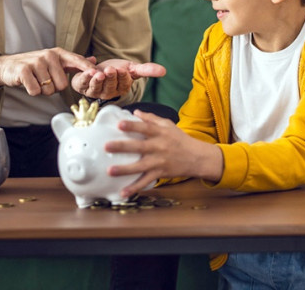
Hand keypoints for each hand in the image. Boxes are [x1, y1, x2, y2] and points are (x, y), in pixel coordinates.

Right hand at [0, 48, 95, 95]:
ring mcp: (36, 62)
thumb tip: (94, 61)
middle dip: (54, 88)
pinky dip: (32, 91)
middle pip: (62, 85)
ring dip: (42, 90)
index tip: (97, 74)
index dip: (87, 69)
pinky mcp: (24, 71)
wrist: (7, 66)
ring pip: (49, 90)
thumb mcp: (54, 61)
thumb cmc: (34, 66)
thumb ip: (73, 62)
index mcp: (58, 53)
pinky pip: (36, 91)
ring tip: (35, 81)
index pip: (77, 61)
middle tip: (44, 81)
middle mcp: (48, 55)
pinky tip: (27, 83)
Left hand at [70, 59, 165, 100]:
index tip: (122, 69)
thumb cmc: (115, 70)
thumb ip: (146, 70)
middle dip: (111, 77)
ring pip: (97, 87)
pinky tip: (88, 71)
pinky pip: (84, 84)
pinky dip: (85, 78)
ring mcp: (96, 91)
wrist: (97, 69)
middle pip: (110, 86)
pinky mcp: (83, 87)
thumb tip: (164, 71)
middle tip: (111, 69)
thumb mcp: (131, 68)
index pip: (123, 83)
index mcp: (122, 88)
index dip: (122, 76)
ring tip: (98, 73)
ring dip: (97, 80)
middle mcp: (109, 92)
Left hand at [104, 110, 221, 198]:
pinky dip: (135, 188)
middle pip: (139, 147)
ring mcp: (159, 162)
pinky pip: (146, 182)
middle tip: (107, 146)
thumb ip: (151, 119)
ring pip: (140, 167)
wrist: (197, 158)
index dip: (132, 126)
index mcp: (160, 133)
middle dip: (122, 147)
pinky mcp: (160, 174)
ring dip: (125, 169)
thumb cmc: (180, 139)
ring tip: (110, 171)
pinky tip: (123, 193)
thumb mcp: (168, 125)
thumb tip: (135, 112)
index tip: (119, 124)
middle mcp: (159, 147)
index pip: (145, 128)